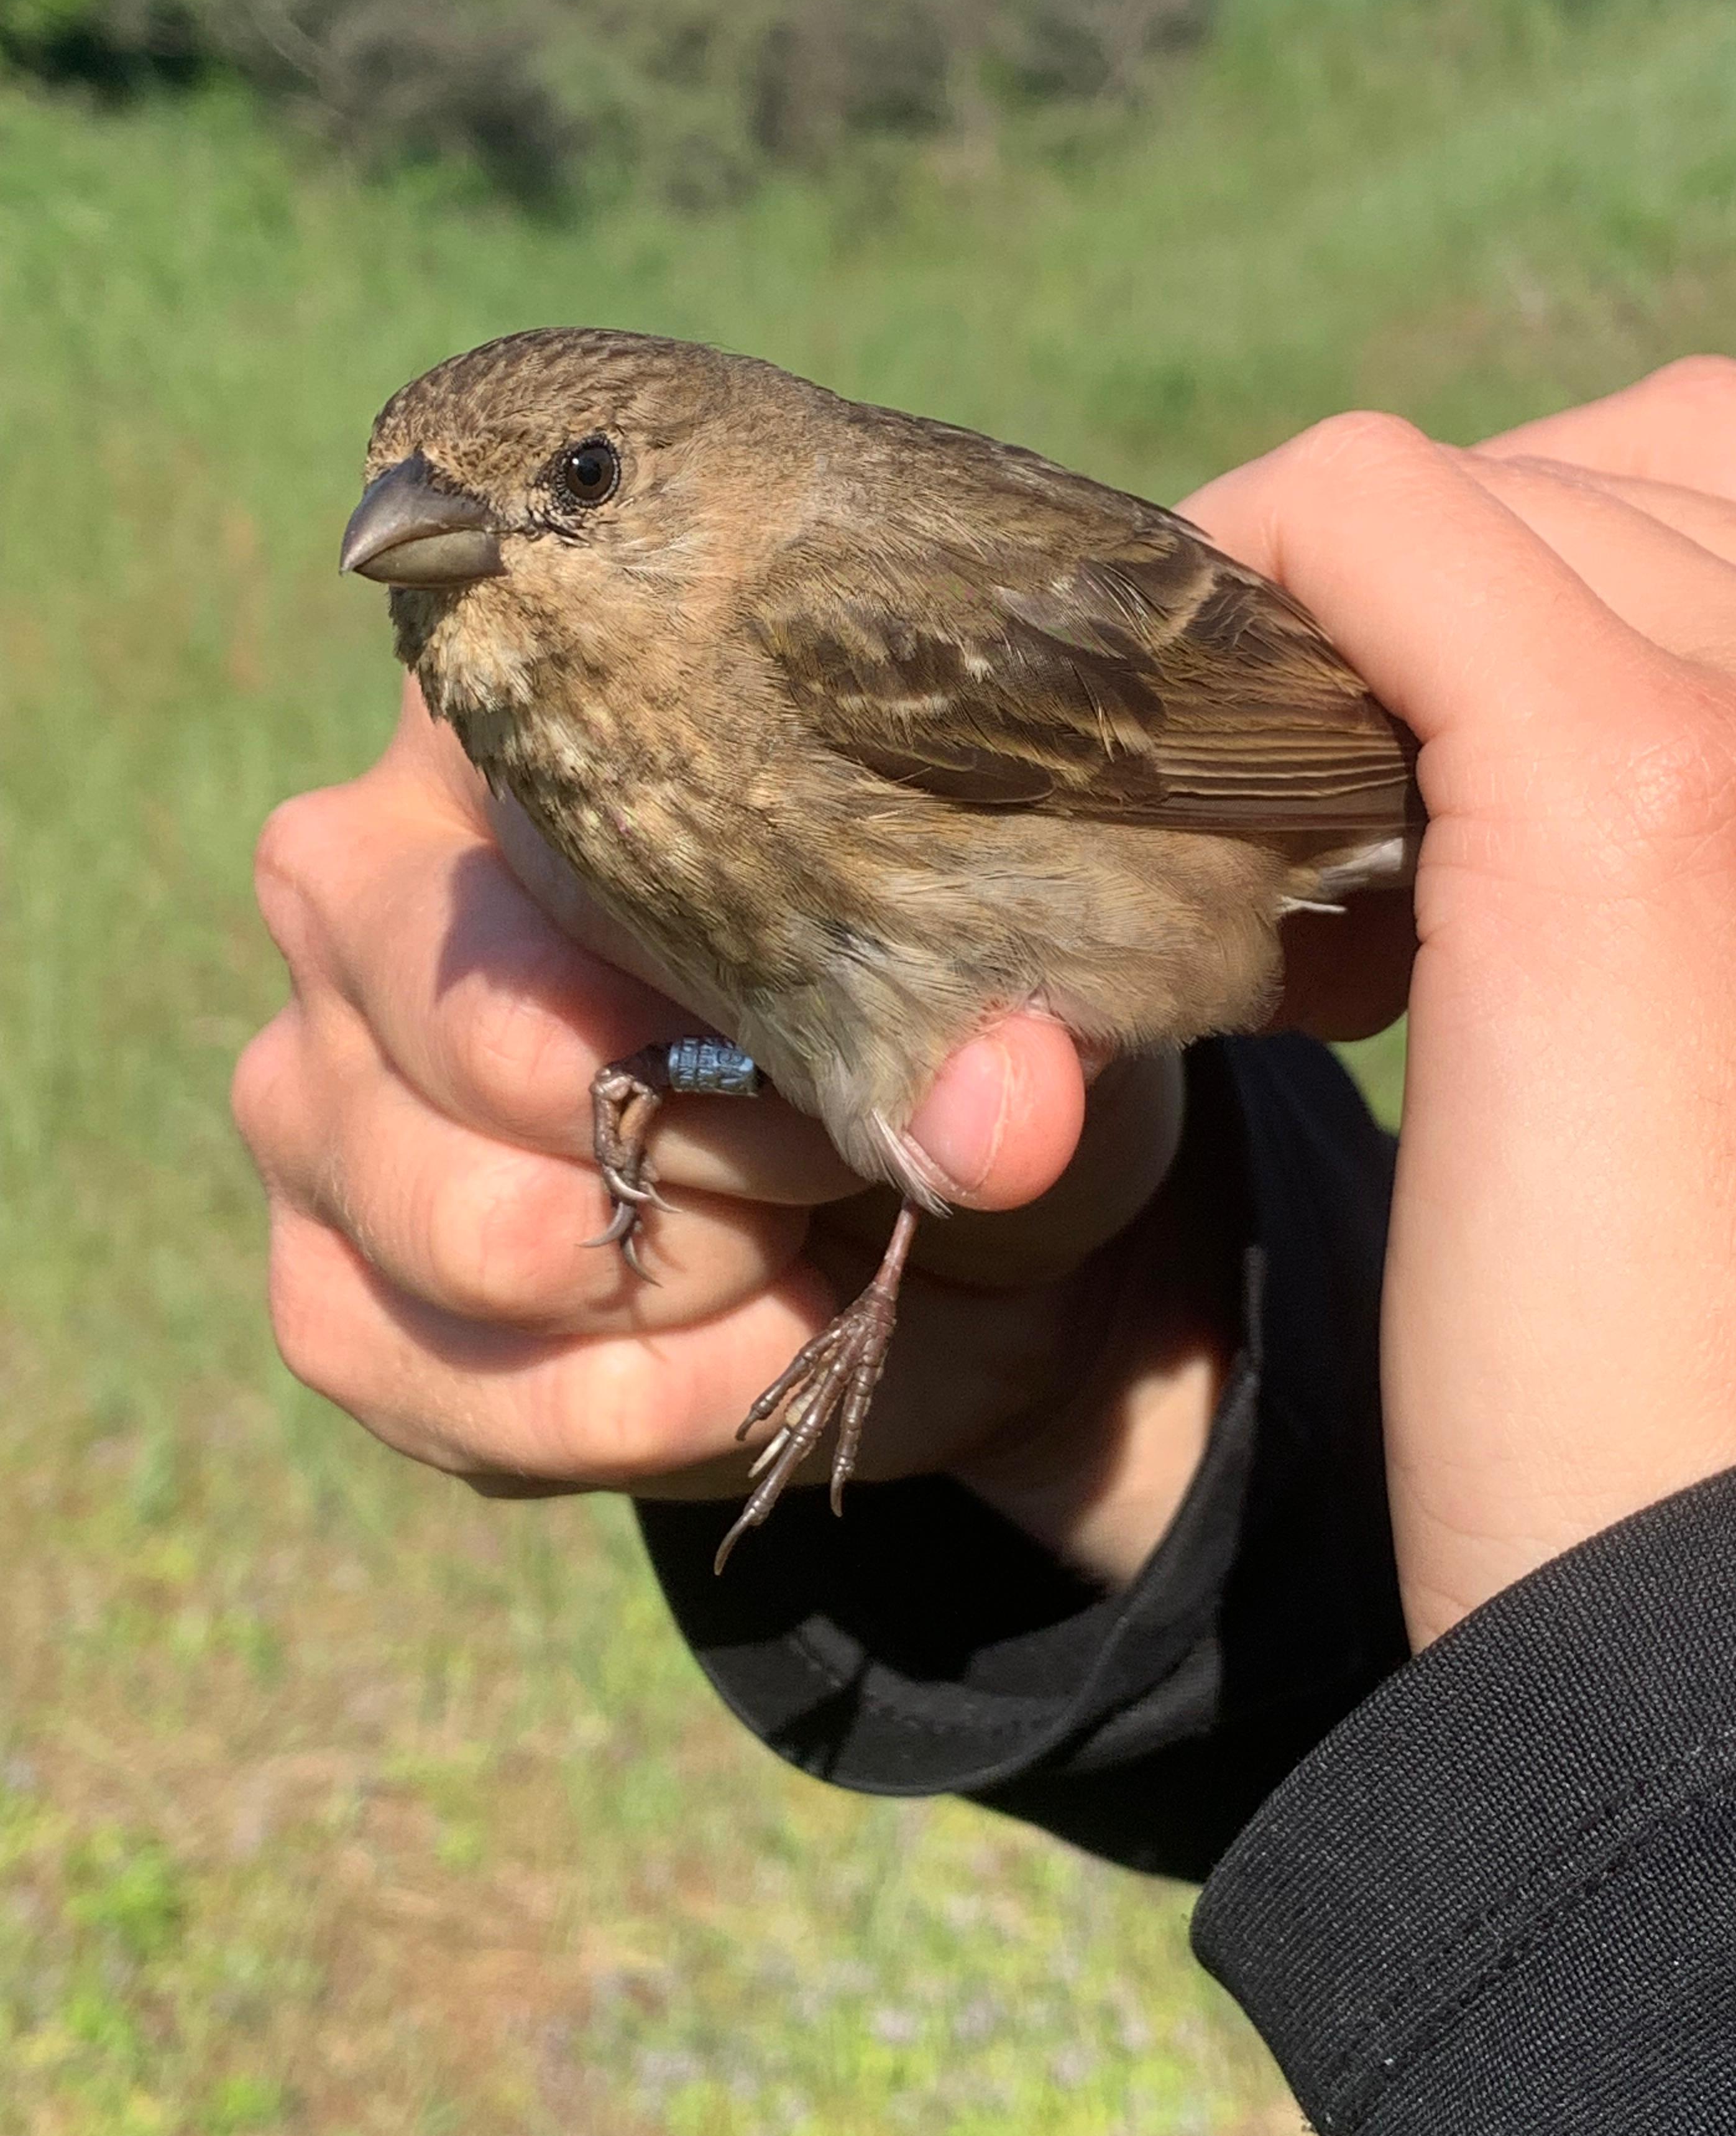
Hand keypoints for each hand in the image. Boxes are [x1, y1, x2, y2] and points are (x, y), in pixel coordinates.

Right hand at [234, 683, 1239, 1584]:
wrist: (954, 1250)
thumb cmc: (955, 1055)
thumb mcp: (1027, 1013)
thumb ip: (1015, 1032)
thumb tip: (993, 1119)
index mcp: (532, 730)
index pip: (572, 803)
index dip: (747, 949)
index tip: (861, 1029)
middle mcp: (362, 880)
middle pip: (496, 1028)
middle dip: (722, 1138)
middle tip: (836, 1150)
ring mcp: (308, 1087)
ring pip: (482, 1227)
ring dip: (702, 1280)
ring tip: (793, 1243)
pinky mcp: (321, 1286)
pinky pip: (464, 1386)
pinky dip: (648, 1405)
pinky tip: (728, 1346)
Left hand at [1185, 358, 1735, 1647]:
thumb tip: (1545, 721)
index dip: (1555, 570)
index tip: (1405, 716)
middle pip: (1623, 477)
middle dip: (1447, 588)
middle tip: (1306, 764)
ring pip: (1483, 493)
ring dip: (1348, 609)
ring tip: (1271, 792)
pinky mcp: (1635, 792)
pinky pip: (1373, 534)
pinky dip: (1257, 595)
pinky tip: (1203, 779)